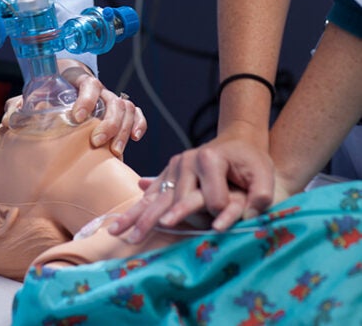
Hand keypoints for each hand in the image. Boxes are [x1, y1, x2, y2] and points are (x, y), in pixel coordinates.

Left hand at [2, 59, 146, 155]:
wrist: (62, 81)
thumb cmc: (47, 90)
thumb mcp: (33, 94)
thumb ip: (20, 105)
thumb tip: (8, 119)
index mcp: (78, 79)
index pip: (89, 84)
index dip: (86, 100)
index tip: (77, 118)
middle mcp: (99, 89)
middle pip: (114, 101)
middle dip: (109, 122)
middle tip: (97, 141)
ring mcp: (111, 98)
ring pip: (127, 108)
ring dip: (124, 129)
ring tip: (114, 150)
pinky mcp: (119, 109)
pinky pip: (136, 113)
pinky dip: (139, 124)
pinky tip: (135, 138)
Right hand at [108, 127, 273, 241]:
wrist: (237, 142)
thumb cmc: (251, 160)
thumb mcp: (264, 173)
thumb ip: (261, 194)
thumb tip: (246, 216)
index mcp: (210, 158)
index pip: (212, 197)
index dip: (223, 213)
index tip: (229, 221)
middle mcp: (187, 161)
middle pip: (172, 198)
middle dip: (152, 219)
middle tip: (134, 238)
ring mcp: (174, 167)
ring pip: (155, 196)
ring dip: (135, 215)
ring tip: (117, 231)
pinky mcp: (169, 173)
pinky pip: (152, 193)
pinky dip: (137, 208)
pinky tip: (121, 220)